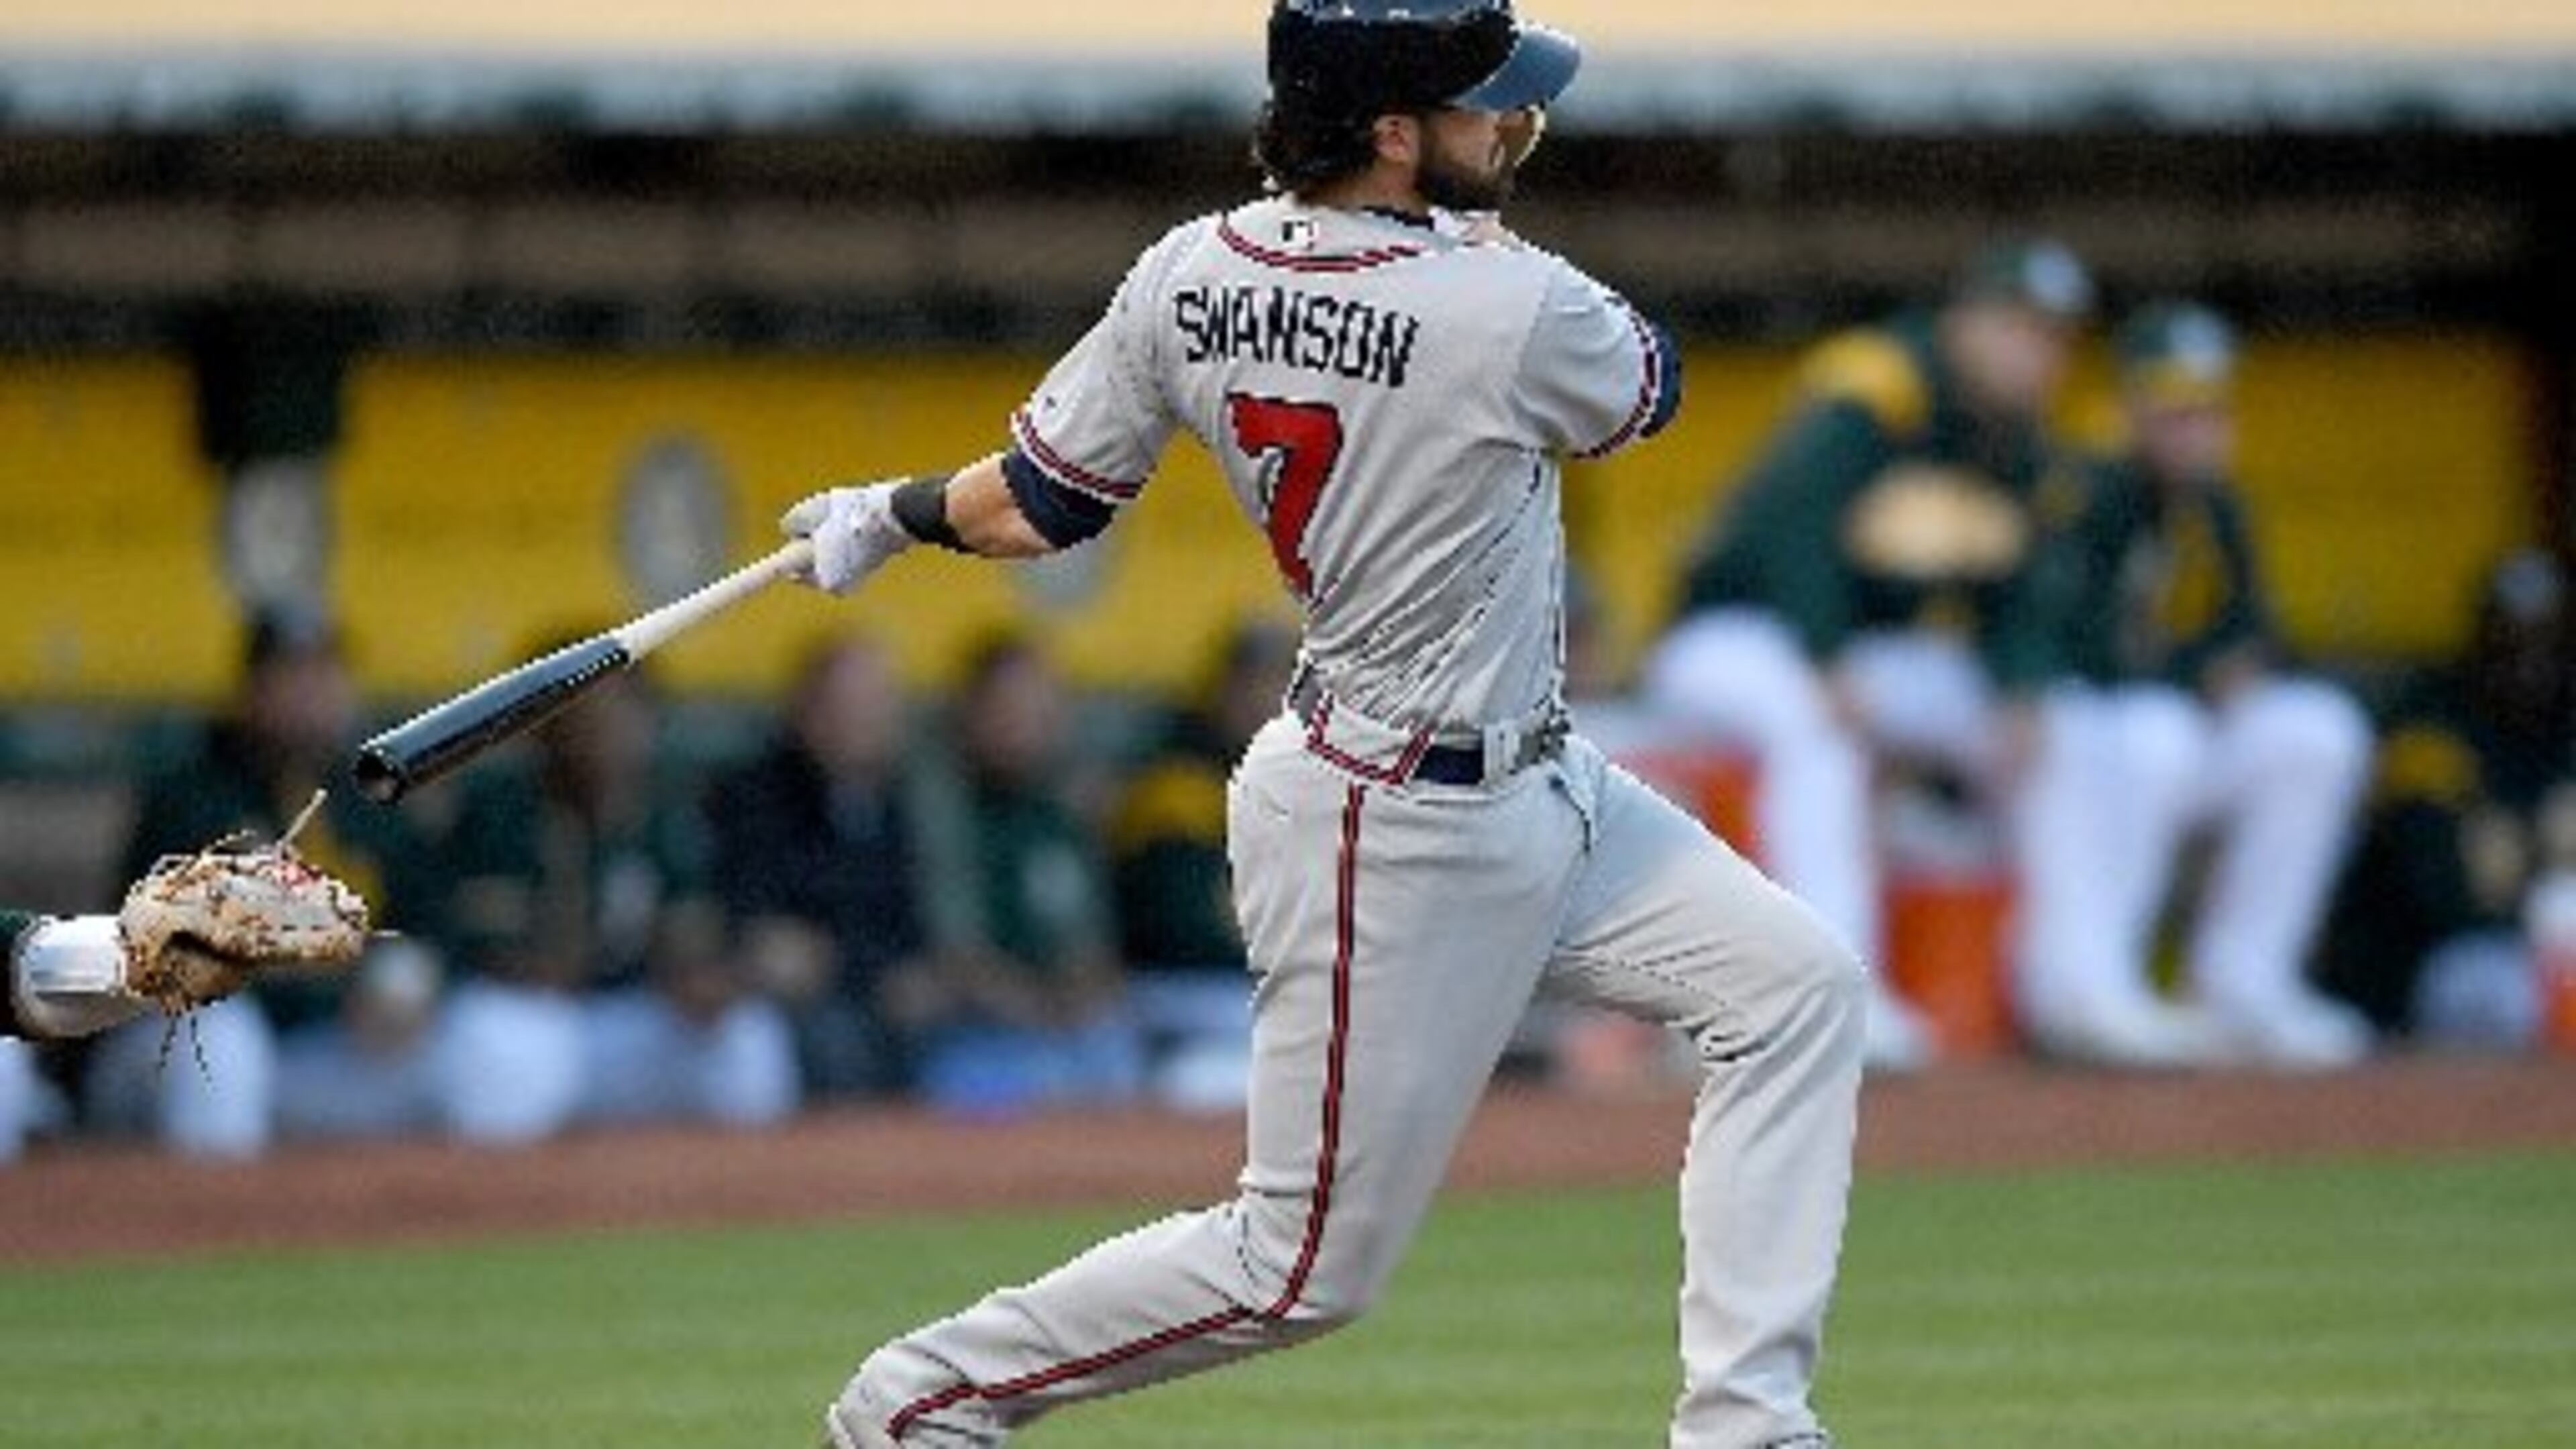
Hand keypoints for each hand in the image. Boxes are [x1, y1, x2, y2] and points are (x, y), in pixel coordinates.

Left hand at [780, 483, 912, 594]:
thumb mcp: (809, 511)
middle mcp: (840, 587)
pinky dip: (846, 539)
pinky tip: (855, 523)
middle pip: (809, 563)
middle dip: (810, 543)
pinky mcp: (870, 566)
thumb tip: (790, 529)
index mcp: (824, 581)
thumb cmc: (852, 513)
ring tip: (842, 519)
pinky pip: (846, 552)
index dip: (777, 565)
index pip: (790, 573)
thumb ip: (791, 522)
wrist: (897, 514)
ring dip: (829, 539)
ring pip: (828, 556)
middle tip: (821, 522)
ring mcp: (856, 579)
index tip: (750, 582)